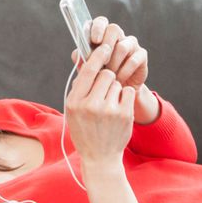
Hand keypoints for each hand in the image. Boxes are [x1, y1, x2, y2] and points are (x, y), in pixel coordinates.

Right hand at [66, 44, 135, 167]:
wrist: (99, 156)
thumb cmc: (84, 129)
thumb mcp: (73, 110)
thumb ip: (79, 88)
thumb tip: (87, 61)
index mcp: (75, 102)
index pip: (88, 71)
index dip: (98, 55)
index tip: (104, 46)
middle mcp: (90, 105)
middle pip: (106, 74)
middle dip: (107, 77)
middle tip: (105, 88)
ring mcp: (109, 110)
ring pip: (117, 82)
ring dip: (115, 88)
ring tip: (110, 103)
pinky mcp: (124, 115)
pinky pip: (127, 91)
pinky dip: (125, 96)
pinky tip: (119, 107)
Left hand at [86, 16, 147, 90]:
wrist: (117, 91)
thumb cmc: (100, 76)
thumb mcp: (89, 68)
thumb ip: (82, 60)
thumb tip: (77, 54)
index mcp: (103, 35)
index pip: (101, 22)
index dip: (97, 28)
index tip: (94, 40)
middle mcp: (118, 36)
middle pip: (114, 29)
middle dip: (106, 45)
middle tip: (102, 61)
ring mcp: (131, 44)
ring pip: (123, 47)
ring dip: (113, 63)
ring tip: (108, 76)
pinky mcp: (141, 55)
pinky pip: (133, 60)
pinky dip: (123, 72)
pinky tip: (118, 80)